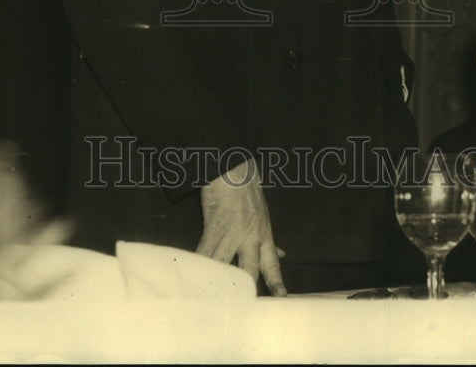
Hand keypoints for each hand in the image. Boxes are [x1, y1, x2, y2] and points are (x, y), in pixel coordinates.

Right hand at [196, 157, 286, 295]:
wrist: (234, 167)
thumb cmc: (247, 191)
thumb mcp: (264, 216)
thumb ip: (270, 240)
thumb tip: (282, 255)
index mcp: (264, 235)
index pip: (272, 264)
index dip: (276, 282)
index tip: (281, 298)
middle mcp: (250, 237)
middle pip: (248, 269)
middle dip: (244, 288)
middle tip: (241, 307)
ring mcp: (232, 232)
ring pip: (224, 264)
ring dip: (217, 280)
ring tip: (212, 299)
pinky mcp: (214, 226)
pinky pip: (205, 250)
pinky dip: (199, 263)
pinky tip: (193, 274)